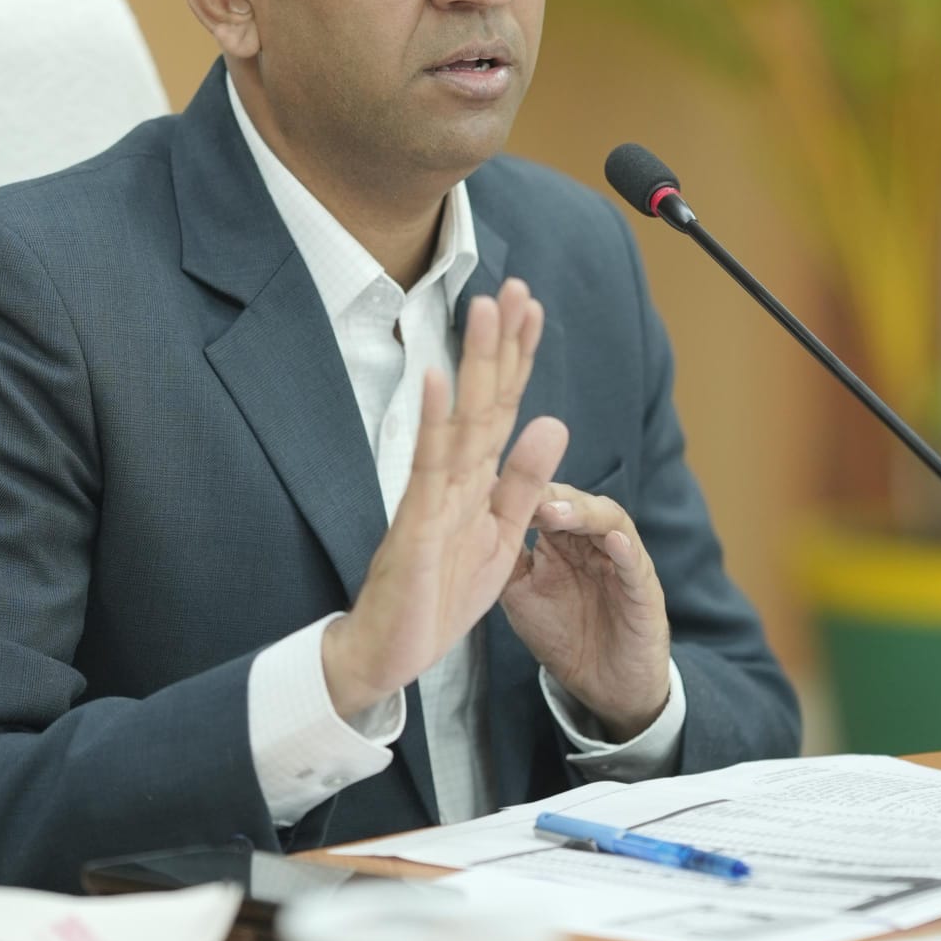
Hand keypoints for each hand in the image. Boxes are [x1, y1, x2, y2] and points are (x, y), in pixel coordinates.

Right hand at [322, 278, 568, 718]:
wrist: (387, 654)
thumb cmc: (437, 595)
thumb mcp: (498, 535)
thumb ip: (523, 481)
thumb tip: (553, 421)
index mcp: (474, 480)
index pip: (504, 407)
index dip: (520, 358)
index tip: (533, 307)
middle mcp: (451, 477)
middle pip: (484, 399)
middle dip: (499, 342)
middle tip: (512, 286)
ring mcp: (430, 496)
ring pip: (459, 420)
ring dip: (472, 363)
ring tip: (482, 310)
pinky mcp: (414, 524)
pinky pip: (426, 469)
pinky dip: (434, 424)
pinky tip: (438, 381)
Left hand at [500, 485, 670, 741]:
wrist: (603, 687)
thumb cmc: (562, 635)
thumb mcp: (520, 593)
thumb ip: (504, 559)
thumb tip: (472, 519)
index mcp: (562, 539)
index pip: (546, 501)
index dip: (524, 493)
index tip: (495, 492)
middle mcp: (593, 541)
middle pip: (577, 502)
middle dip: (551, 496)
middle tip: (527, 496)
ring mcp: (621, 562)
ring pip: (609, 521)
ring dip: (583, 513)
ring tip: (556, 512)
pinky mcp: (644, 591)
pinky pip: (636, 565)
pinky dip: (626, 550)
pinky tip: (615, 541)